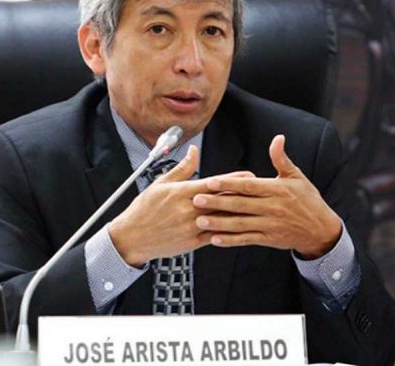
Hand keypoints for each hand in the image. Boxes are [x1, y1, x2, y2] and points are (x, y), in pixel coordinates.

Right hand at [108, 146, 254, 265]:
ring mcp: (192, 227)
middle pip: (223, 201)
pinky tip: (241, 229)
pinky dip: (229, 232)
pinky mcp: (192, 242)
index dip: (234, 179)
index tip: (249, 176)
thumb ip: (182, 169)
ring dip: (240, 214)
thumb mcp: (160, 184)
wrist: (132, 237)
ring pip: (223, 219)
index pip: (214, 183)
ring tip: (257, 210)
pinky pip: (216, 236)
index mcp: (182, 193)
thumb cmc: (145, 209)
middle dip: (243, 195)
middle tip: (261, 191)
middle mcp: (189, 209)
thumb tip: (194, 152)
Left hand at [192, 135, 341, 258]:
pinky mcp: (268, 238)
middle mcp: (272, 208)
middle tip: (196, 200)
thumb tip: (278, 138)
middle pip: (240, 205)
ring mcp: (269, 224)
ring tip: (200, 221)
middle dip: (217, 203)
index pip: (248, 186)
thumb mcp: (296, 177)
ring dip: (219, 223)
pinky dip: (230, 240)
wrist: (321, 229)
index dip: (229, 184)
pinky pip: (246, 239)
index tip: (210, 182)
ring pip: (240, 224)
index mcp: (276, 190)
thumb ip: (282, 159)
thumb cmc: (307, 200)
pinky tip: (214, 239)